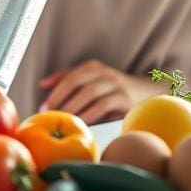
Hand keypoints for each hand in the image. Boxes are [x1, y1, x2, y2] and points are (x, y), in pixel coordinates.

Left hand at [39, 60, 162, 125]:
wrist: (147, 92)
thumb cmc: (111, 90)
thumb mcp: (92, 81)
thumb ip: (69, 79)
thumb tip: (43, 84)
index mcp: (93, 67)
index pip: (70, 76)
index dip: (55, 91)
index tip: (43, 107)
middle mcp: (104, 73)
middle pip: (78, 82)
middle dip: (61, 99)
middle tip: (50, 115)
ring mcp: (116, 85)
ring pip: (90, 93)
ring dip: (74, 107)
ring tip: (64, 120)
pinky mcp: (125, 100)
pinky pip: (104, 105)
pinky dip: (90, 114)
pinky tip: (82, 123)